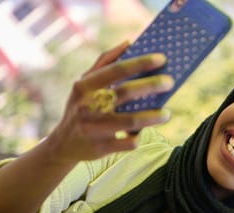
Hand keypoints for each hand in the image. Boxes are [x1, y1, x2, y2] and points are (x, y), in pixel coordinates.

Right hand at [45, 41, 174, 165]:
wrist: (63, 144)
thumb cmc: (81, 107)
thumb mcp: (84, 84)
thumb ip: (105, 62)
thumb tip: (129, 43)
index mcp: (84, 87)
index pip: (116, 70)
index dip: (140, 63)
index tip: (161, 59)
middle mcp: (87, 107)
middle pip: (126, 93)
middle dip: (152, 86)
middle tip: (170, 82)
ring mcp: (93, 129)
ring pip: (131, 121)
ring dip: (153, 117)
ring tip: (167, 113)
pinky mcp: (101, 148)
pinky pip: (129, 143)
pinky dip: (139, 136)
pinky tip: (142, 132)